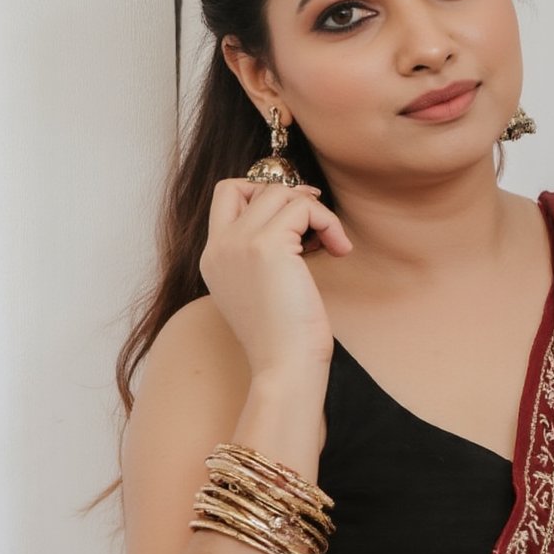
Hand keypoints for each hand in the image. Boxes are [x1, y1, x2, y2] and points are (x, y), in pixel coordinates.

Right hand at [197, 176, 351, 377]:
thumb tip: (296, 212)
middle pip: (253, 186)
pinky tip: (339, 249)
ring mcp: (239, 243)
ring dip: (315, 212)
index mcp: (214, 258)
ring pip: (280, 193)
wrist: (285, 366)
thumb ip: (264, 252)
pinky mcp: (266, 245)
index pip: (227, 195)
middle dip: (290, 196)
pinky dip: (328, 221)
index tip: (295, 217)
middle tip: (317, 222)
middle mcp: (219, 247)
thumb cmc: (284, 338)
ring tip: (332, 243)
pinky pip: (303, 206)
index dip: (263, 192)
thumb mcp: (264, 288)